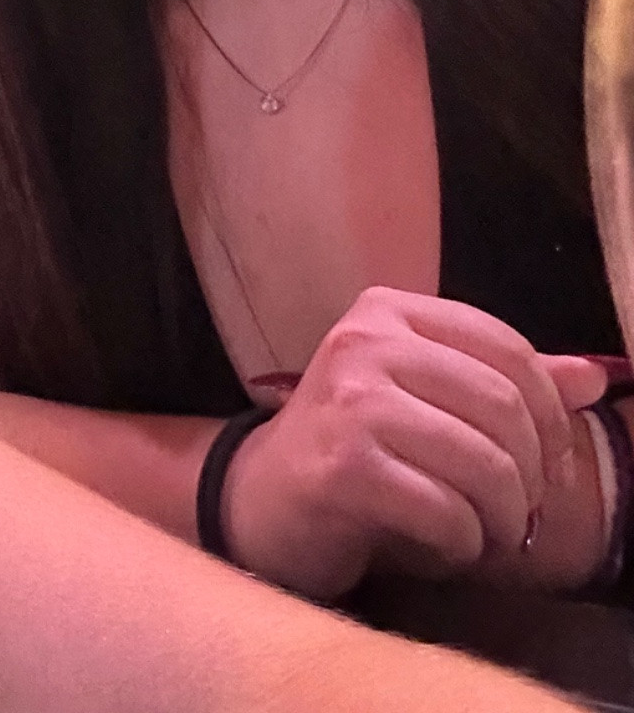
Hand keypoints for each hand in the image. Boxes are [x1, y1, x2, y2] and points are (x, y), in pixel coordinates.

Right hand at [220, 286, 605, 598]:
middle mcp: (365, 342)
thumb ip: (506, 385)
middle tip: (516, 513)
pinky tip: (442, 546)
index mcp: (390, 311)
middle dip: (530, 478)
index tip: (547, 468)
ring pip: (484, 464)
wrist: (262, 501)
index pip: (510, 351)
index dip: (550, 417)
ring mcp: (350, 401)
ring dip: (500, 520)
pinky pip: (447, 513)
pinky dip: (461, 544)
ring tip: (482, 534)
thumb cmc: (357, 450)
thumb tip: (595, 377)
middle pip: (505, 407)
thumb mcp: (429, 402)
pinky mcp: (343, 467)